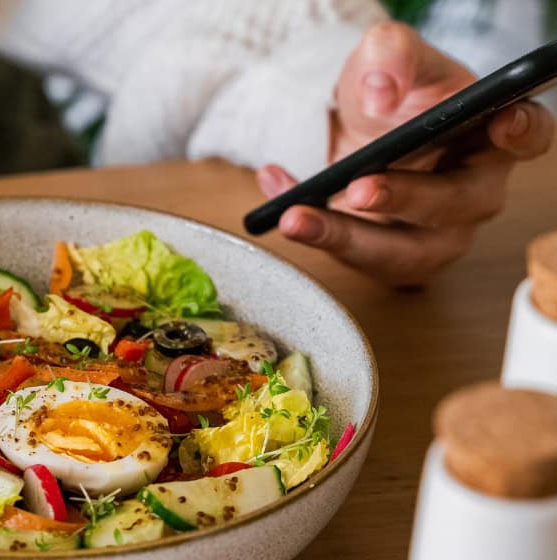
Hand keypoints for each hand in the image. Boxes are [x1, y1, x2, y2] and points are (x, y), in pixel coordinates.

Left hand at [258, 21, 554, 285]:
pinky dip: (313, 233)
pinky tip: (278, 205)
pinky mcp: (390, 257)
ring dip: (345, 238)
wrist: (354, 128)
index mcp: (488, 136)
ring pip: (402, 253)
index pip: (526, 138)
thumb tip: (380, 93)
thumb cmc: (390, 93)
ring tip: (295, 216)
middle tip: (359, 188)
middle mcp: (471, 191)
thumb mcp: (385, 56)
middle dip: (404, 199)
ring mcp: (434, 233)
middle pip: (455, 206)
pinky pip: (353, 258)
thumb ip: (390, 55)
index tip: (502, 123)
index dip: (521, 133)